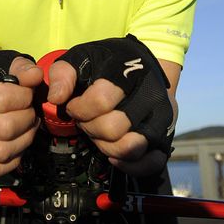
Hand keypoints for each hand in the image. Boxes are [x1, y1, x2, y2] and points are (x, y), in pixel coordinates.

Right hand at [0, 57, 42, 178]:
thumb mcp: (8, 61)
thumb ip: (23, 68)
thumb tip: (35, 77)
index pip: (2, 100)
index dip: (23, 97)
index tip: (26, 92)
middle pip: (3, 129)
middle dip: (25, 119)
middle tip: (27, 111)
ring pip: (0, 152)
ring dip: (21, 140)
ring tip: (24, 127)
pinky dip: (11, 158)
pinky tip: (15, 141)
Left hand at [46, 35, 174, 176]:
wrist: (143, 66)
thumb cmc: (108, 65)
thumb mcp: (82, 58)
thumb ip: (63, 73)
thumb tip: (57, 98)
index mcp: (129, 72)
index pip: (101, 100)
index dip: (79, 109)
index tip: (74, 106)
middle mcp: (151, 94)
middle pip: (113, 128)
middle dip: (91, 128)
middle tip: (87, 120)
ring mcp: (162, 117)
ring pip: (131, 148)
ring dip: (107, 147)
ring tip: (101, 134)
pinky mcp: (166, 136)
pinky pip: (151, 163)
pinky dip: (129, 165)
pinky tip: (114, 155)